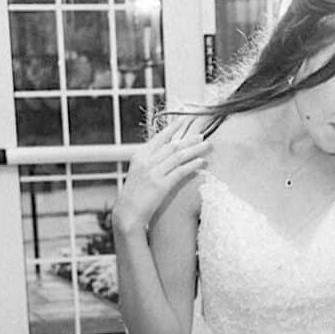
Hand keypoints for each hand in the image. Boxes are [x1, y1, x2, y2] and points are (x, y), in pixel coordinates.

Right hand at [114, 120, 210, 235]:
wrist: (127, 214)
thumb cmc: (134, 195)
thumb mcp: (138, 173)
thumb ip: (150, 161)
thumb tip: (166, 152)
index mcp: (140, 156)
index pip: (159, 137)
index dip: (173, 127)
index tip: (184, 119)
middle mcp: (146, 161)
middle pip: (172, 145)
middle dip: (189, 139)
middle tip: (202, 134)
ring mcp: (153, 173)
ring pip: (178, 156)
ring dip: (195, 149)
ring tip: (207, 145)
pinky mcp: (161, 185)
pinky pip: (180, 171)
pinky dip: (192, 165)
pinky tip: (202, 162)